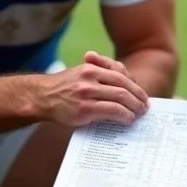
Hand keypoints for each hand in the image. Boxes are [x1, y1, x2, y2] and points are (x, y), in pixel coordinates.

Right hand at [35, 51, 149, 126]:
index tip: (141, 94)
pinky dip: (124, 115)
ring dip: (134, 107)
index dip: (134, 85)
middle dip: (138, 96)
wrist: (41, 97)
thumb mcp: (80, 72)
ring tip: (139, 113)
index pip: (119, 73)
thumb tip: (127, 80)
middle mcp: (89, 78)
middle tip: (145, 106)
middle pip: (123, 85)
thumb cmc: (63, 87)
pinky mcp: (85, 110)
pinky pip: (112, 111)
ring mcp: (87, 93)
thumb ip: (100, 72)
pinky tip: (128, 119)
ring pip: (120, 97)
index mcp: (90, 68)